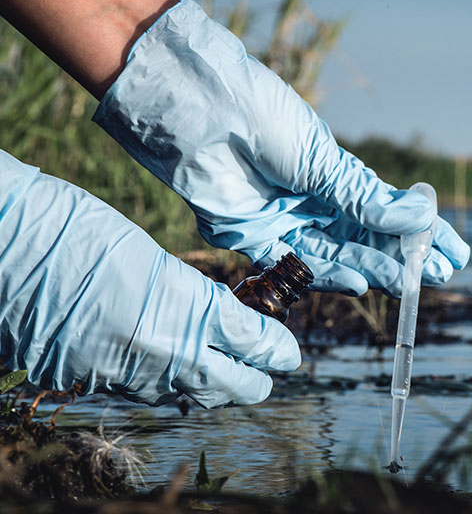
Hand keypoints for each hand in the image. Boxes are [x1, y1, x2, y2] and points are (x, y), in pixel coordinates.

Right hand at [0, 150, 299, 407]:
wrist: (2, 244)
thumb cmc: (77, 229)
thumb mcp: (151, 257)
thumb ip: (190, 296)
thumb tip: (215, 319)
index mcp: (188, 309)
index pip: (255, 344)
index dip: (278, 350)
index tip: (288, 352)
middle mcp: (163, 353)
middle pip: (234, 388)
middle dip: (257, 379)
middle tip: (266, 364)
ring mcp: (125, 375)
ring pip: (190, 397)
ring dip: (214, 385)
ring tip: (224, 368)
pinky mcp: (90, 382)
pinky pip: (145, 394)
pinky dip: (167, 383)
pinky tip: (168, 366)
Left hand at [93, 0, 469, 295]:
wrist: (203, 114)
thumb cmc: (266, 120)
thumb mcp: (324, 160)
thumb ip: (366, 198)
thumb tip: (422, 217)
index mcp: (334, 176)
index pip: (388, 211)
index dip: (422, 233)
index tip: (454, 251)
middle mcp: (314, 202)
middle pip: (367, 239)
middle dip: (405, 257)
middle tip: (439, 275)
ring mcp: (288, 222)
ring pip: (340, 256)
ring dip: (375, 269)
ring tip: (409, 282)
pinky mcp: (257, 240)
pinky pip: (300, 266)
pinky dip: (332, 276)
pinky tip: (363, 282)